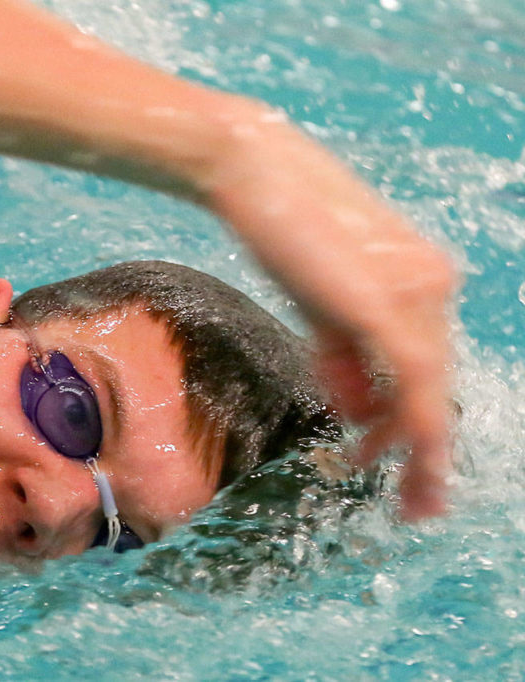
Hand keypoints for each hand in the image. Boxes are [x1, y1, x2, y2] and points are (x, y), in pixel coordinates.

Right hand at [206, 113, 456, 519]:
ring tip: (413, 500)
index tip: (394, 457)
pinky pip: (414, 383)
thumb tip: (357, 405)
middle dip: (426, 449)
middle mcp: (430, 285)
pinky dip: (418, 431)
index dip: (414, 418)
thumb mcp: (318, 298)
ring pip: (430, 392)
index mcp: (418, 277)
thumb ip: (343, 350)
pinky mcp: (386, 306)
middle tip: (421, 503)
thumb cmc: (278, 222)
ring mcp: (412, 294)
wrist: (254, 171)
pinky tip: (414, 467)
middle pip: (433, 381)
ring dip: (421, 453)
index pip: (422, 361)